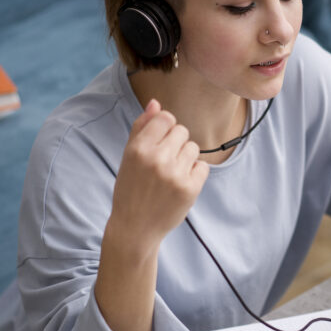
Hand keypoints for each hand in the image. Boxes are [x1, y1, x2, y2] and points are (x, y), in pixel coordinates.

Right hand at [107, 98, 208, 253]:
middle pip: (182, 130)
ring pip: (193, 147)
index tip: (160, 141)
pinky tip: (179, 184)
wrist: (135, 228)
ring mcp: (175, 174)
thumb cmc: (130, 188)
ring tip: (170, 173)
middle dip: (175, 143)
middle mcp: (157, 159)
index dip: (165, 127)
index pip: (165, 117)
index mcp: (139, 148)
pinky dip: (194, 174)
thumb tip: (156, 103)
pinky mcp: (190, 189)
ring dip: (185, 158)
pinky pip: (202, 167)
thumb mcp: (128, 157)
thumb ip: (141, 128)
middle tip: (163, 162)